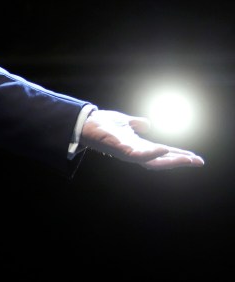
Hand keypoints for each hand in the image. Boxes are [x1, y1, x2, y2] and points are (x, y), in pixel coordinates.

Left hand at [80, 109, 204, 169]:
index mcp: (138, 146)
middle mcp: (135, 152)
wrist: (85, 122)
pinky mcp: (121, 151)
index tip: (194, 157)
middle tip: (199, 161)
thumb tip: (148, 124)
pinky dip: (152, 153)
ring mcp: (129, 153)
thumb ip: (137, 124)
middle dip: (180, 161)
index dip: (178, 155)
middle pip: (162, 160)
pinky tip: (165, 149)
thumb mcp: (125, 122)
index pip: (162, 153)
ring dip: (172, 160)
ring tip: (188, 158)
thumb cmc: (102, 123)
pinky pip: (139, 155)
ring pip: (155, 161)